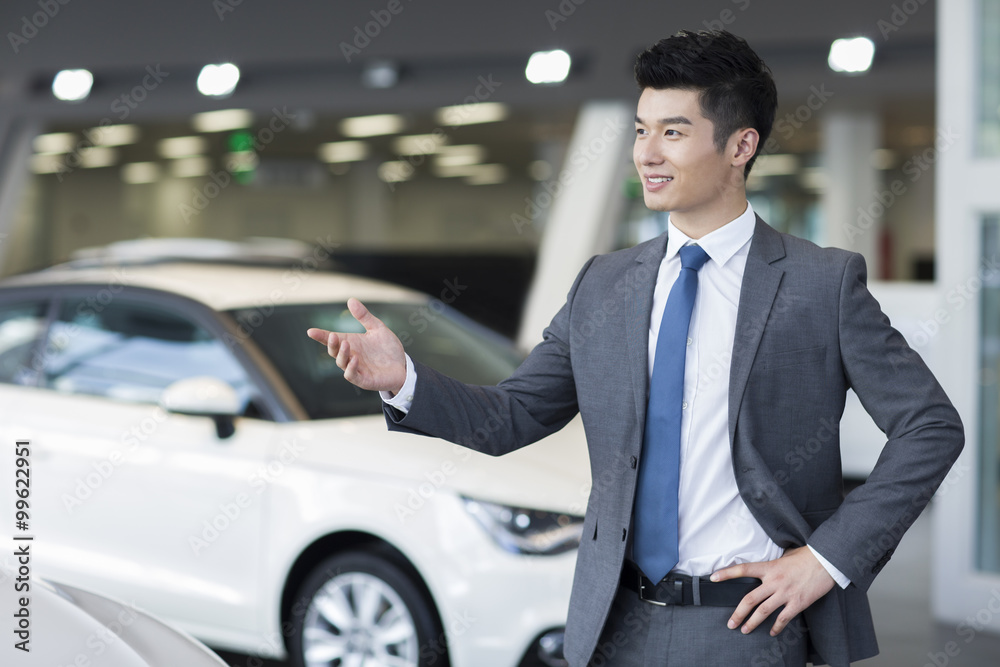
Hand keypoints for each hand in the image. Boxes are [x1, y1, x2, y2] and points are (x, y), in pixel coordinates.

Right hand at [306, 298, 406, 394]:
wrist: (403, 366)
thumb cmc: (388, 348)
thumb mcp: (377, 328)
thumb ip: (364, 316)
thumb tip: (351, 300)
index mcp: (351, 343)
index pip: (332, 339)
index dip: (321, 336)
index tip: (311, 331)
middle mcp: (350, 356)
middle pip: (334, 351)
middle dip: (331, 344)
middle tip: (333, 336)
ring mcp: (356, 368)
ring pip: (341, 363)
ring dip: (342, 354)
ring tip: (346, 344)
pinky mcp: (364, 380)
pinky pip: (352, 375)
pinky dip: (351, 368)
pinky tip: (355, 359)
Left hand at [710, 546, 834, 635]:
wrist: (826, 562)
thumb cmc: (806, 556)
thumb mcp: (785, 556)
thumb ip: (773, 564)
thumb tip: (768, 569)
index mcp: (769, 567)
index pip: (743, 569)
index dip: (726, 573)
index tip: (713, 578)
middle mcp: (774, 581)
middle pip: (749, 599)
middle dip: (738, 613)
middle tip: (730, 623)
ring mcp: (785, 593)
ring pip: (763, 611)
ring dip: (752, 623)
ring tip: (745, 630)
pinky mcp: (797, 603)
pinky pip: (783, 618)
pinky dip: (776, 627)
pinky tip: (772, 632)